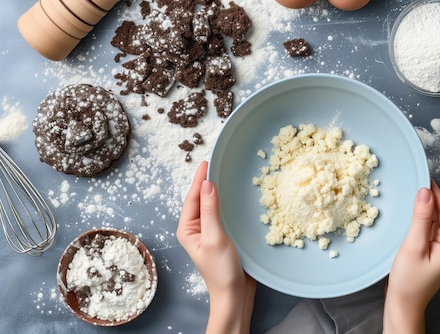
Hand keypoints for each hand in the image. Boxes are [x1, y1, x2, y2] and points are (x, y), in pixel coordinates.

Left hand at [177, 161, 255, 333]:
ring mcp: (209, 233)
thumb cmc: (221, 271)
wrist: (234, 295)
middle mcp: (196, 229)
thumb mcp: (214, 237)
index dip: (199, 179)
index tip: (206, 162)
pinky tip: (234, 196)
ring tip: (224, 174)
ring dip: (216, 191)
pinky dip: (226, 203)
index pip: (192, 198)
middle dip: (206, 182)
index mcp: (187, 229)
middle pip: (200, 199)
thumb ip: (210, 210)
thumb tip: (207, 184)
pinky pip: (222, 214)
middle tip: (215, 163)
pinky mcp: (223, 236)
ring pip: (211, 206)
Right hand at [383, 181, 439, 333]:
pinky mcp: (434, 250)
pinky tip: (410, 212)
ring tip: (409, 193)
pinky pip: (431, 228)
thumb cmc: (408, 281)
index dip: (436, 191)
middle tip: (413, 180)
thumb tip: (425, 192)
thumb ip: (421, 218)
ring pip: (437, 219)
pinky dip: (422, 218)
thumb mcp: (413, 246)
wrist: (403, 305)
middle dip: (430, 197)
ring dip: (425, 207)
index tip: (422, 175)